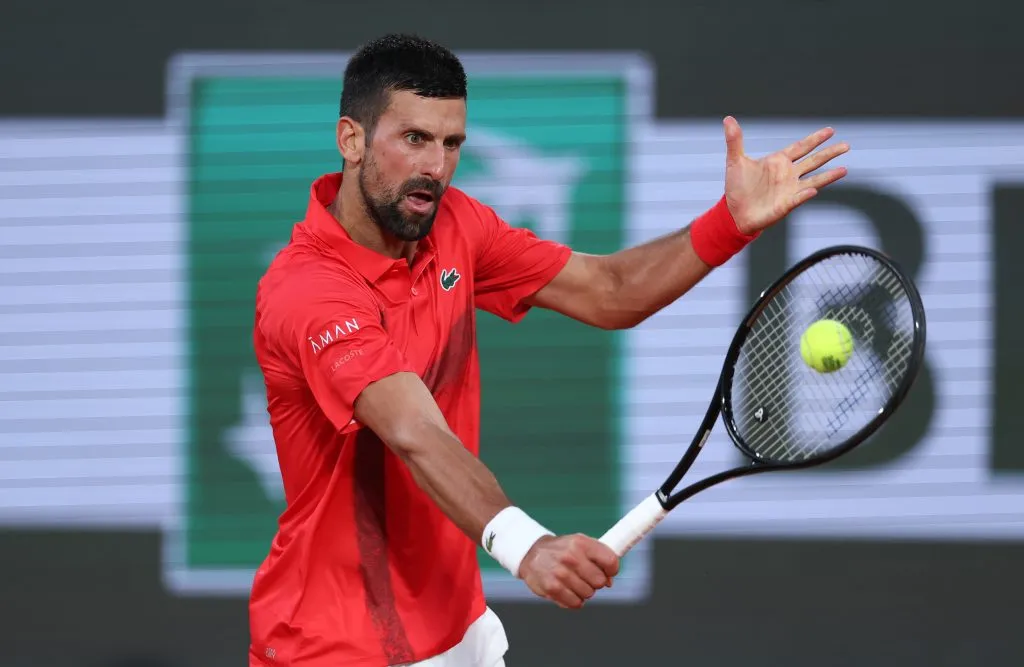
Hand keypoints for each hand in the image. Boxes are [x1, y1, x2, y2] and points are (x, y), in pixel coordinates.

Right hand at [518, 534, 619, 608]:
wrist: (531, 553)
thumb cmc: (560, 550)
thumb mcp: (579, 544)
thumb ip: (598, 557)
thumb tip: (609, 580)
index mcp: (581, 543)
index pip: (610, 561)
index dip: (612, 570)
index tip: (607, 572)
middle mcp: (571, 556)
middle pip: (600, 581)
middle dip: (595, 582)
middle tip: (585, 577)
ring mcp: (561, 573)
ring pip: (588, 594)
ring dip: (584, 591)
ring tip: (573, 582)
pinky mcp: (552, 587)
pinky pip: (576, 603)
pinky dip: (574, 600)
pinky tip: (568, 591)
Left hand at [722, 116, 849, 234]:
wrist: (734, 212)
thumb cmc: (736, 187)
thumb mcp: (734, 161)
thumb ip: (734, 140)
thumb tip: (728, 119)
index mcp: (779, 161)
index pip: (801, 147)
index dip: (815, 139)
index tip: (830, 130)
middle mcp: (788, 174)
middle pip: (813, 161)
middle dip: (829, 153)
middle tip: (846, 145)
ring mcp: (789, 190)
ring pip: (814, 180)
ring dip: (828, 176)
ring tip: (843, 169)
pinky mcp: (786, 204)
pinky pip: (798, 198)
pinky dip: (805, 194)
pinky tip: (814, 189)